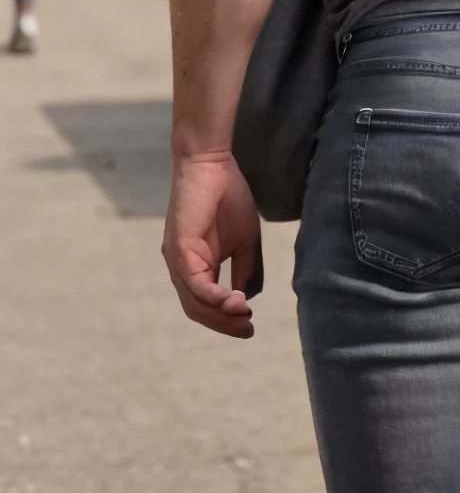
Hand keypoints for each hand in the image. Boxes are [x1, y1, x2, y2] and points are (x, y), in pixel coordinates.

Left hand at [162, 152, 262, 337]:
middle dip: (224, 324)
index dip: (226, 320)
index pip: (206, 305)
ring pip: (194, 302)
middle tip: (248, 329)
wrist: (212, 163)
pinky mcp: (178, 249)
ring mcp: (177, 260)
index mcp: (197, 266)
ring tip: (245, 316)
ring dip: (220, 315)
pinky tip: (234, 301)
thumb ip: (246, 268)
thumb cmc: (228, 195)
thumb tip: (246, 298)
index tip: (250, 326)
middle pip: (198, 311)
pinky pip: (193, 283)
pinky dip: (213, 297)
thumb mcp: (245, 240)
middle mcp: (181, 268)